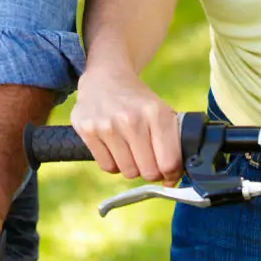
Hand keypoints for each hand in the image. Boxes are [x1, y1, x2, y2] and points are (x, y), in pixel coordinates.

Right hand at [72, 66, 180, 183]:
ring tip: (130, 149)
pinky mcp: (87, 130)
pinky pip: (107, 167)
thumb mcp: (162, 113)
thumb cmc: (138, 102)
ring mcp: (107, 125)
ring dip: (131, 167)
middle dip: (151, 170)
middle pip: (148, 172)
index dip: (171, 173)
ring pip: (128, 172)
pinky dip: (113, 163)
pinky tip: (114, 146)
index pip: (169, 163)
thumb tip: (170, 182)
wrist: (105, 78)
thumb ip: (172, 146)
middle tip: (148, 158)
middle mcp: (131, 119)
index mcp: (156, 113)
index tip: (168, 171)